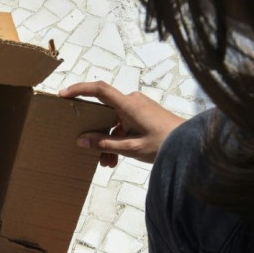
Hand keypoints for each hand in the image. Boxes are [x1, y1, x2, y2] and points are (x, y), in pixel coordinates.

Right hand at [59, 81, 185, 166]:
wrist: (191, 144)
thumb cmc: (164, 143)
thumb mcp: (130, 147)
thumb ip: (104, 144)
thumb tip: (81, 140)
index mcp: (128, 105)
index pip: (99, 90)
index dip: (79, 89)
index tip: (63, 95)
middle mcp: (132, 101)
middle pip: (104, 112)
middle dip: (95, 133)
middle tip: (90, 152)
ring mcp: (138, 107)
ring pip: (113, 122)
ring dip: (107, 140)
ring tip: (107, 163)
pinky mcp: (143, 114)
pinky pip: (122, 124)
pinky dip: (117, 139)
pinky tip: (116, 158)